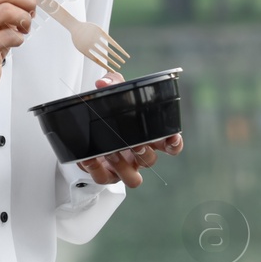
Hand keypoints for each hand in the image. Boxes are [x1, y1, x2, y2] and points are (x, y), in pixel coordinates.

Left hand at [74, 72, 184, 186]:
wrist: (86, 124)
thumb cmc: (109, 110)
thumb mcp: (112, 92)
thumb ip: (112, 82)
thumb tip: (103, 83)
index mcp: (148, 137)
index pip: (171, 145)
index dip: (174, 144)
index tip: (171, 137)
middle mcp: (139, 155)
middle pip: (150, 160)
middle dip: (143, 153)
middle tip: (133, 143)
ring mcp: (123, 167)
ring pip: (133, 179)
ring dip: (124, 167)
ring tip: (112, 152)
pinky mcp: (105, 174)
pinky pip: (103, 178)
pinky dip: (95, 169)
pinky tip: (88, 157)